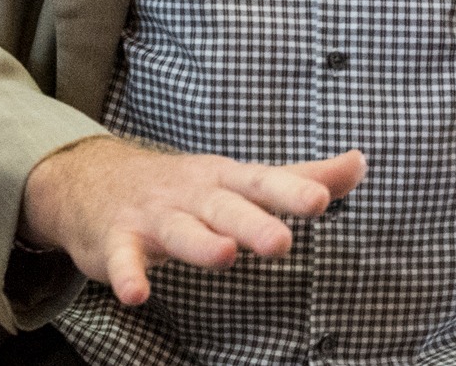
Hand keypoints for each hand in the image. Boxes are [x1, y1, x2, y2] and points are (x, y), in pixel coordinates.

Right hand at [19, 136, 365, 305]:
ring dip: (200, 242)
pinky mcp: (118, 240)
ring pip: (179, 230)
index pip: (264, 182)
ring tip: (225, 256)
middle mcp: (193, 194)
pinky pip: (123, 258)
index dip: (292, 190)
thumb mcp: (241, 178)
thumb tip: (362, 161)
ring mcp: (154, 216)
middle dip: (252, 222)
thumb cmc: (185, 186)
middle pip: (225, 207)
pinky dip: (127, 274)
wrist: (94, 180)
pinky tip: (136, 294)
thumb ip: (300, 176)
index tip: (322, 198)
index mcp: (226, 180)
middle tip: (282, 241)